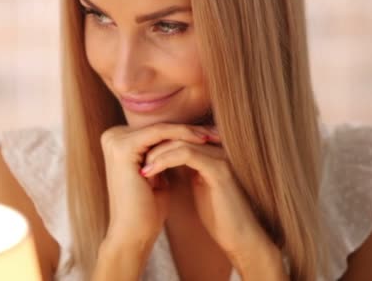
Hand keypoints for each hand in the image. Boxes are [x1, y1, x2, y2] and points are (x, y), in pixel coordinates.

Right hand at [100, 123, 212, 250]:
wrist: (134, 233)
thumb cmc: (147, 209)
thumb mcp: (156, 174)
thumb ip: (162, 154)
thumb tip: (182, 139)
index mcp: (116, 142)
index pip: (157, 131)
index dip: (185, 132)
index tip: (211, 135)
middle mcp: (112, 137)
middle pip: (159, 127)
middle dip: (190, 129)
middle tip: (216, 131)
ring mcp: (114, 140)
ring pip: (161, 128)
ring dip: (190, 131)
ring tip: (214, 136)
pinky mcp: (123, 148)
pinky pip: (159, 134)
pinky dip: (182, 135)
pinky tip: (202, 141)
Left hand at [140, 130, 277, 267]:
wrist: (240, 237)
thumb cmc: (218, 215)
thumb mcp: (196, 185)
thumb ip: (184, 168)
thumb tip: (156, 159)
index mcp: (211, 150)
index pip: (178, 135)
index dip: (155, 143)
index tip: (134, 156)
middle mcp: (218, 148)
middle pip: (178, 133)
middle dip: (152, 144)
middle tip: (131, 157)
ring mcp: (220, 157)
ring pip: (180, 141)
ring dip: (155, 152)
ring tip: (140, 167)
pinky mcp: (219, 170)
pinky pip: (187, 154)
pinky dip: (164, 160)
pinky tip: (149, 171)